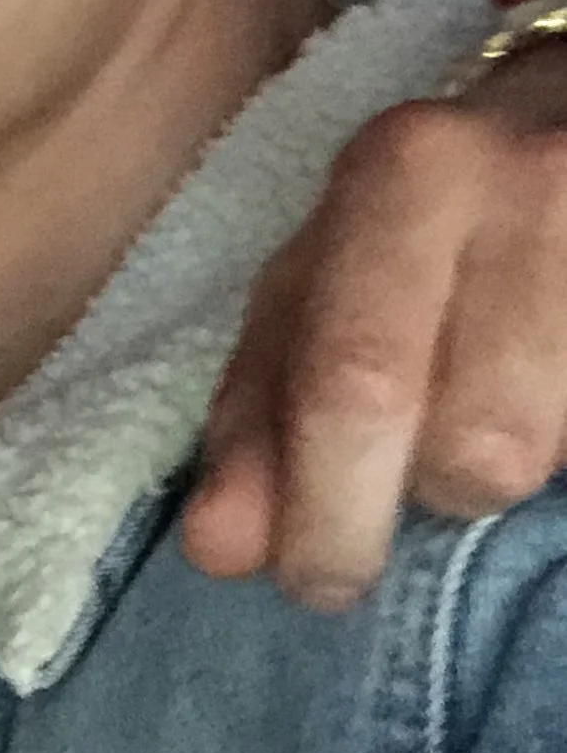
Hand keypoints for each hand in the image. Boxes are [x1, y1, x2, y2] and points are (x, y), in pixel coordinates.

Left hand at [183, 45, 566, 607]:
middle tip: (393, 518)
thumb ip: (261, 401)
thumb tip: (219, 550)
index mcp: (408, 171)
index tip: (307, 581)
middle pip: (475, 445)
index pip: (360, 381)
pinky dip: (547, 446)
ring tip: (477, 411)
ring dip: (492, 473)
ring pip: (539, 456)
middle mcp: (527, 190)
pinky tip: (532, 404)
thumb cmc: (426, 205)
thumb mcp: (320, 266)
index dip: (325, 511)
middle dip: (417, 503)